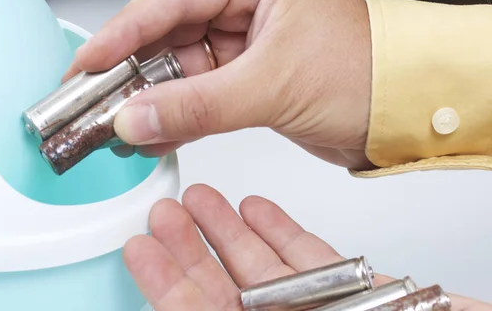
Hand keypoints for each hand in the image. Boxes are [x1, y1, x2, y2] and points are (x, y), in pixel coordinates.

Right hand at [63, 0, 372, 169]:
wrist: (403, 112)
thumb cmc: (366, 74)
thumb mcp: (272, 86)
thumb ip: (197, 105)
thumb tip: (133, 118)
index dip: (124, 31)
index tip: (87, 61)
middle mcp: (247, 1)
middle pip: (169, 32)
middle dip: (132, 71)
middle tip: (92, 99)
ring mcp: (244, 40)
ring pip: (180, 67)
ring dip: (151, 99)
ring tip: (116, 125)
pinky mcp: (246, 75)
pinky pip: (198, 92)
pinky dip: (176, 115)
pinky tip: (151, 134)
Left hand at [123, 184, 490, 310]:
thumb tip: (178, 308)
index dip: (166, 287)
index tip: (141, 248)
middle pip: (226, 292)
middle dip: (191, 249)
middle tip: (165, 211)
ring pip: (266, 272)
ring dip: (230, 231)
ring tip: (203, 197)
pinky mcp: (357, 296)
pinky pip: (312, 263)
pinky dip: (282, 232)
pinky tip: (258, 207)